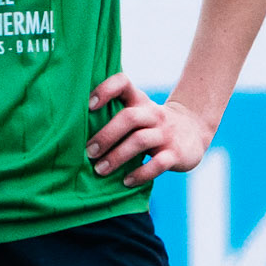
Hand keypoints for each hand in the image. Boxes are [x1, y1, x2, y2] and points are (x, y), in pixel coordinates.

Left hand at [85, 73, 213, 186]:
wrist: (193, 131)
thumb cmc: (151, 124)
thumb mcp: (138, 112)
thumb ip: (114, 115)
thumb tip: (73, 132)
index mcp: (140, 101)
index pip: (123, 83)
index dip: (106, 90)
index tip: (89, 105)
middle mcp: (153, 114)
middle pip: (129, 118)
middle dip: (106, 136)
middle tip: (88, 153)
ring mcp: (165, 134)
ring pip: (140, 141)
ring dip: (117, 157)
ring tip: (100, 170)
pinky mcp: (175, 154)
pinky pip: (157, 164)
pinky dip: (140, 174)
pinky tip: (126, 181)